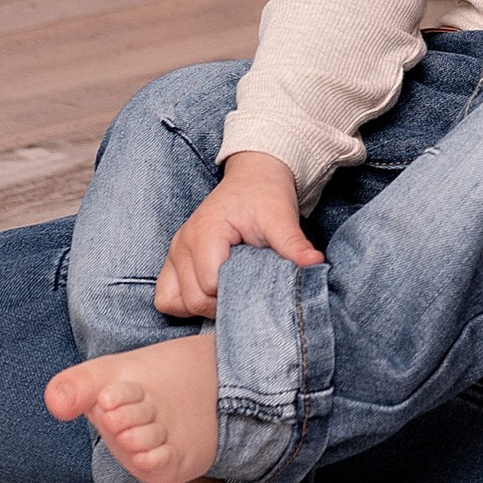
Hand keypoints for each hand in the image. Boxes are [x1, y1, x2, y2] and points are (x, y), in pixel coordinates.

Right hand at [155, 153, 321, 319]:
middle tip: (250, 293)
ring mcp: (174, 253)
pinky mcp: (175, 259)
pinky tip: (212, 295)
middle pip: (193, 299)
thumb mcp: (281, 216)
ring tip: (230, 293)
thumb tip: (315, 265)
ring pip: (174, 302)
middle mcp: (182, 244)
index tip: (258, 287)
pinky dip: (185, 303)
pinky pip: (167, 296)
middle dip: (222, 305)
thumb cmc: (265, 194)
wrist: (254, 176)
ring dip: (202, 307)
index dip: (236, 294)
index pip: (210, 286)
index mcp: (205, 232)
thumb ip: (293, 244)